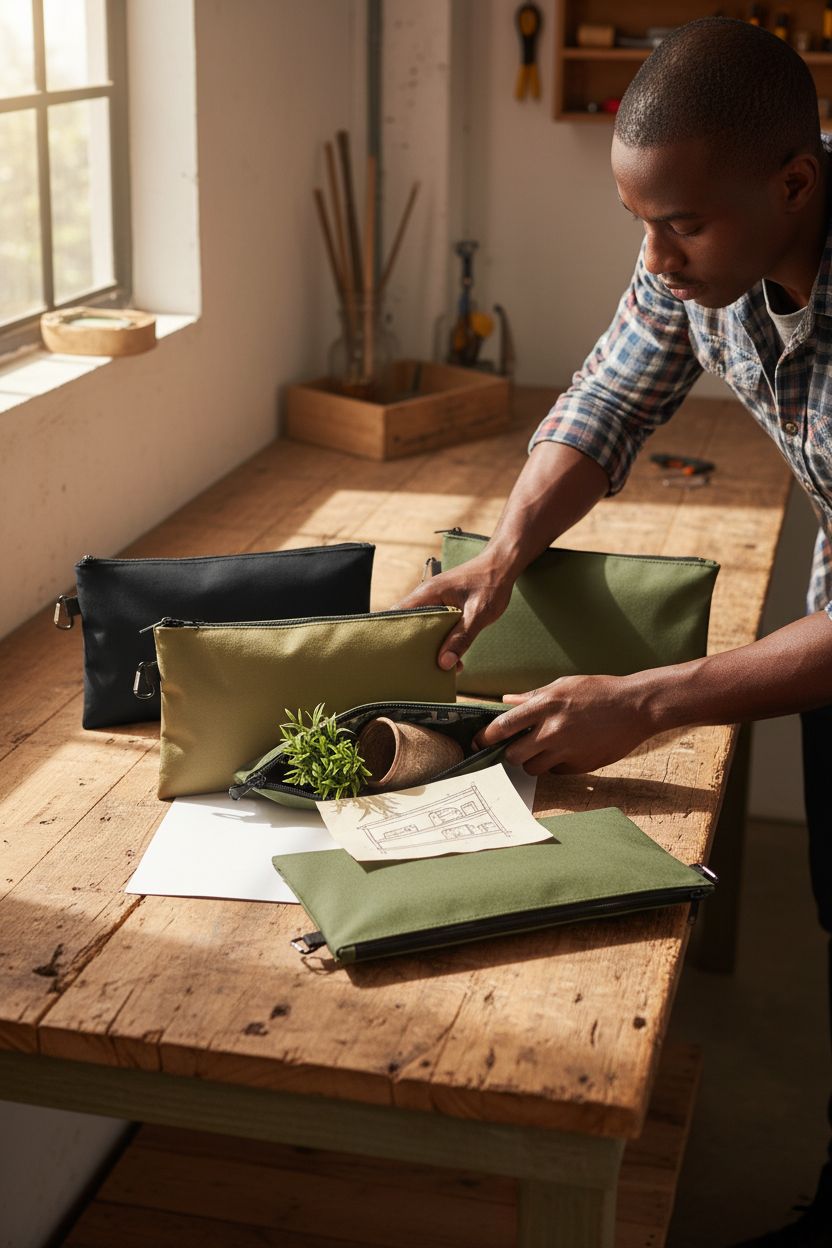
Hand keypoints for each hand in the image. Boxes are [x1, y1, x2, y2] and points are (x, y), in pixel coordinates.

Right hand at [394, 554, 513, 670]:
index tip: (394, 655)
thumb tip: (443, 663)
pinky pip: (434, 623)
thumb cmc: (491, 584)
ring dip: (429, 645)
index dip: (392, 634)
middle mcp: (426, 596)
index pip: (397, 615)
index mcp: (428, 594)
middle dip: (412, 646)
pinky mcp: (444, 604)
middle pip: (407, 624)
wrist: (502, 566)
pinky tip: (451, 655)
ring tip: (438, 667)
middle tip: (418, 667)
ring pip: (422, 626)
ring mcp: (434, 600)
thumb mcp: (478, 614)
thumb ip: (461, 638)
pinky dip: (439, 639)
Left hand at [474, 673, 657, 773]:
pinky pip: (556, 772)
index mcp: (546, 704)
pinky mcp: (580, 766)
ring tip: (544, 748)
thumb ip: (533, 697)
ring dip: (532, 761)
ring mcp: (567, 750)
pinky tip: (567, 751)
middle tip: (516, 747)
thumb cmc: (600, 691)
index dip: (485, 737)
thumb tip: (507, 701)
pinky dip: (555, 765)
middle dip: (510, 753)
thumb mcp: (564, 685)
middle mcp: (553, 730)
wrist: (636, 707)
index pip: (503, 726)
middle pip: (514, 755)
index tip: (476, 742)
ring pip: (533, 768)